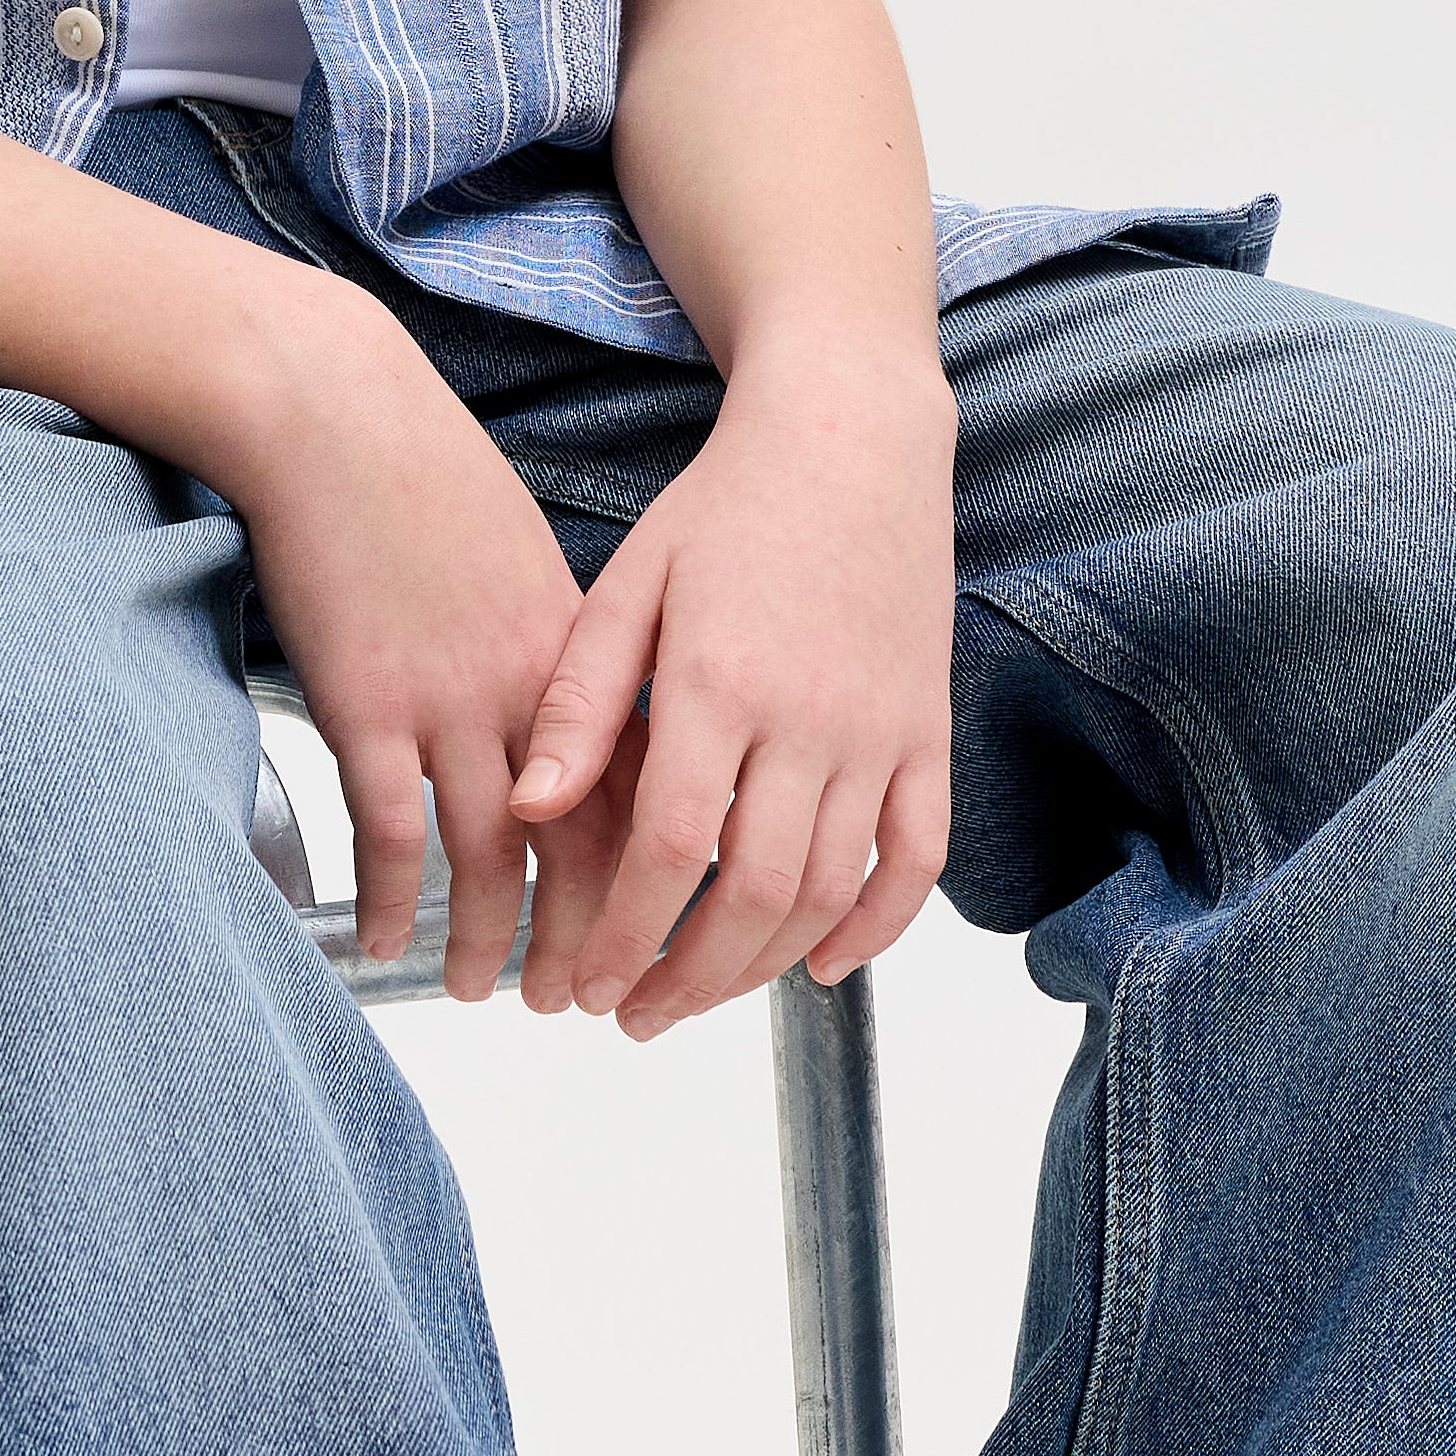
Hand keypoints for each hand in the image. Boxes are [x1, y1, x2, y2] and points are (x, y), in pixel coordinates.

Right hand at [208, 288, 618, 1006]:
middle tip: (579, 1003)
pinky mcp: (368, 704)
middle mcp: (533, 690)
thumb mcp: (525, 565)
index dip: (647, 881)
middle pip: (582, 846)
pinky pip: (393, 829)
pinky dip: (396, 899)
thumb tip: (579, 736)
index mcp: (580, 656)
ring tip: (481, 993)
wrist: (336, 413)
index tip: (648, 938)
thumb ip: (561, 656)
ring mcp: (450, 701)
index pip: (638, 794)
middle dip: (586, 939)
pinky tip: (390, 942)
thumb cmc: (425, 481)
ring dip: (490, 939)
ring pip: (490, 856)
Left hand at [506, 343, 957, 1033]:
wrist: (852, 439)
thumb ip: (581, 704)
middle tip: (634, 1016)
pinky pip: (917, 855)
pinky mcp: (929, 731)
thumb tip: (527, 810)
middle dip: (688, 976)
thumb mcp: (628, 587)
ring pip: (830, 888)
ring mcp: (880, 730)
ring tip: (700, 995)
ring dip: (762, 965)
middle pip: (752, 892)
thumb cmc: (725, 510)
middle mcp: (808, 719)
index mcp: (718, 683)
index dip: (626, 934)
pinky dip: (876, 925)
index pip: (668, 848)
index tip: (587, 986)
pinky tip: (820, 965)